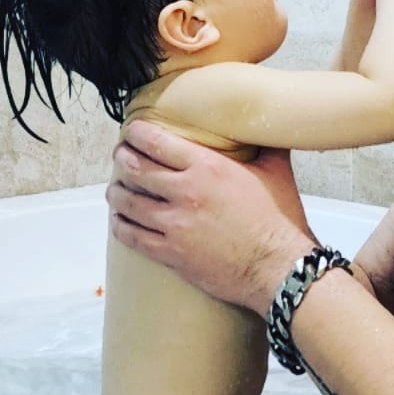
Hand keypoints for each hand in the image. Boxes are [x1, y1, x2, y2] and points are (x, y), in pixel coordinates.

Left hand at [105, 121, 316, 313]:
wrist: (279, 270)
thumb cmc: (278, 221)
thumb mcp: (276, 172)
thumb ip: (267, 144)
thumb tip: (269, 124)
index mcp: (207, 167)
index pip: (157, 142)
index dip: (137, 134)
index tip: (132, 132)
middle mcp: (185, 192)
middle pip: (135, 169)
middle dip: (122, 158)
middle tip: (120, 156)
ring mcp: (175, 224)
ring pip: (128, 202)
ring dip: (116, 192)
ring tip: (115, 188)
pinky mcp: (171, 253)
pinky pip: (133, 236)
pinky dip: (121, 225)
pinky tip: (119, 220)